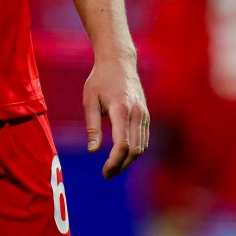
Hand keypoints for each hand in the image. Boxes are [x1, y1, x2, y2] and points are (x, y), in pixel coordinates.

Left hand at [83, 56, 149, 178]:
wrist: (119, 61)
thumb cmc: (100, 79)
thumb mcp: (89, 100)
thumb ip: (92, 126)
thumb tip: (93, 151)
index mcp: (121, 109)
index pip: (122, 144)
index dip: (114, 162)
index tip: (104, 172)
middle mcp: (137, 113)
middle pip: (135, 150)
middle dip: (122, 166)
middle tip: (107, 175)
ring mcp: (144, 113)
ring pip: (142, 146)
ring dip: (129, 161)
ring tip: (113, 168)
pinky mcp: (146, 114)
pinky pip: (144, 138)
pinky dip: (135, 150)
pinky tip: (123, 155)